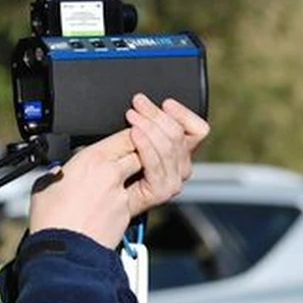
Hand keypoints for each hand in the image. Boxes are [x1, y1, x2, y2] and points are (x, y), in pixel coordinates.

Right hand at [28, 130, 141, 248]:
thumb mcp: (45, 185)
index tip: (124, 138)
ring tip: (113, 184)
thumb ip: (58, 172)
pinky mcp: (128, 213)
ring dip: (133, 175)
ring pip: (140, 175)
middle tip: (124, 158)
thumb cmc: (50, 220)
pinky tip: (109, 206)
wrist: (62, 251)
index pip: (125, 135)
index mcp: (90, 159)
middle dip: (135, 152)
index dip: (128, 135)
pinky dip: (125, 199)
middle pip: (139, 151)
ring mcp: (122, 194)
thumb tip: (58, 172)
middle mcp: (111, 173)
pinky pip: (133, 199)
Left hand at [124, 94, 209, 215]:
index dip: (183, 114)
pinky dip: (145, 146)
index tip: (166, 103)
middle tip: (138, 104)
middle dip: (157, 115)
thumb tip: (144, 105)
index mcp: (182, 153)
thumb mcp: (137, 138)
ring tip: (132, 116)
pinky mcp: (161, 191)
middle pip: (179, 134)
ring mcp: (173, 180)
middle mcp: (182, 167)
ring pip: (169, 145)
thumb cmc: (117, 165)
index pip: (198, 130)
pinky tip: (134, 134)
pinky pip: (156, 163)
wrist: (104, 199)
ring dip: (149, 127)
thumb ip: (148, 125)